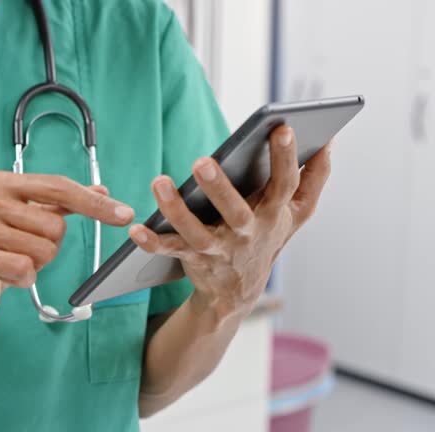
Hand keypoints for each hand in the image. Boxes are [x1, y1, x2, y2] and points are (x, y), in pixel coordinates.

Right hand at [0, 171, 134, 329]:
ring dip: (34, 263)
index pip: (58, 187)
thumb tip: (102, 192)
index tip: (124, 214)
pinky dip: (22, 279)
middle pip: (55, 225)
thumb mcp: (26, 219)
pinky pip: (25, 268)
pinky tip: (2, 275)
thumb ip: (61, 203)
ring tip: (9, 262)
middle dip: (48, 246)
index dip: (94, 203)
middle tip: (21, 250)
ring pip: (44, 249)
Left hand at [129, 126, 330, 322]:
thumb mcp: (297, 213)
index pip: (286, 184)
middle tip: (202, 161)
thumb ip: (315, 178)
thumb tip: (329, 140)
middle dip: (220, 188)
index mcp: (274, 215)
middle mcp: (247, 233)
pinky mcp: (191, 259)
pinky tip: (135, 229)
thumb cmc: (267, 237)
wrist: (239, 292)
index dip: (286, 158)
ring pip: (195, 233)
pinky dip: (151, 242)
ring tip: (158, 182)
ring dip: (176, 210)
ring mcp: (218, 249)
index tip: (282, 128)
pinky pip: (168, 250)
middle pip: (236, 212)